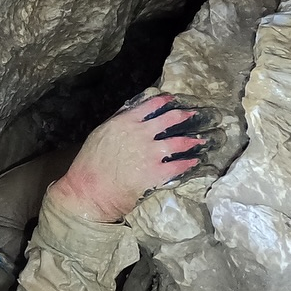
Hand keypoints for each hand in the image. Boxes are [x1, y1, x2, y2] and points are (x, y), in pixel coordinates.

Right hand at [49, 95, 204, 222]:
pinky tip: (195, 161)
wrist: (89, 190)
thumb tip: (131, 116)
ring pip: (178, 142)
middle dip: (184, 116)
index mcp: (125, 122)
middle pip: (170, 120)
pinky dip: (189, 163)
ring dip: (192, 140)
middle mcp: (141, 134)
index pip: (150, 105)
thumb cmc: (89, 164)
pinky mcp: (157, 173)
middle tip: (193, 115)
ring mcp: (151, 153)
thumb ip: (117, 123)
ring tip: (201, 140)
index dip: (164, 101)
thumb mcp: (100, 134)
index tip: (172, 100)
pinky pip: (178, 166)